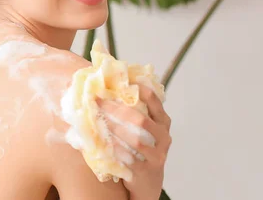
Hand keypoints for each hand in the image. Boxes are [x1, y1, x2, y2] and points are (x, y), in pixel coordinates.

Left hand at [96, 84, 171, 199]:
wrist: (148, 183)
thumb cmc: (141, 150)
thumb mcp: (144, 131)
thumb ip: (133, 113)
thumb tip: (106, 90)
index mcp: (163, 122)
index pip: (155, 100)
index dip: (140, 89)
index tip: (122, 80)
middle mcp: (164, 137)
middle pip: (141, 120)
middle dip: (117, 110)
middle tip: (99, 102)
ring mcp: (158, 155)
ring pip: (137, 141)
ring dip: (115, 130)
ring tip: (99, 122)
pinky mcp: (148, 171)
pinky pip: (130, 159)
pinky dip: (116, 150)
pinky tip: (103, 143)